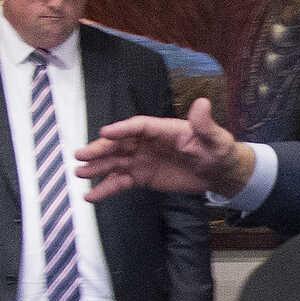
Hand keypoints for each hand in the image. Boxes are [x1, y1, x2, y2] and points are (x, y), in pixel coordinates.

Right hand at [75, 97, 254, 199]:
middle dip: (101, 149)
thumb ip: (205, 125)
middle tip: (81, 155)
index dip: (122, 129)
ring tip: (79, 173)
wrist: (220, 172)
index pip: (139, 126)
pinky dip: (106, 189)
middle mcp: (147, 143)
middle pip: (120, 144)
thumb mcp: (215, 139)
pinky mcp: (142, 177)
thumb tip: (203, 103)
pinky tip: (91, 196)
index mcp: (163, 129)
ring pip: (115, 163)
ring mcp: (142, 160)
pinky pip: (121, 182)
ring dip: (97, 168)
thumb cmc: (218, 151)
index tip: (105, 132)